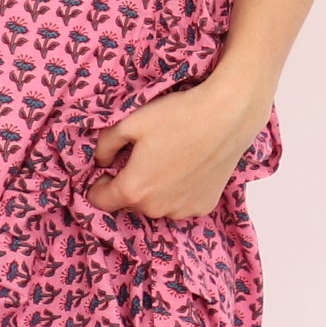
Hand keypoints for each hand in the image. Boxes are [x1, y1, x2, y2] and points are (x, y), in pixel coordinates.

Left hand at [84, 74, 269, 218]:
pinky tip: (188, 168)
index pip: (100, 201)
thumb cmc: (178, 117)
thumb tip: (101, 160)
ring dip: (155, 191)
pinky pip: (181, 204)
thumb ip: (105, 145)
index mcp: (133, 190)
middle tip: (143, 157)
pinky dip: (179, 192)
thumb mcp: (129, 123)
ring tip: (168, 161)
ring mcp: (183, 210)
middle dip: (130, 185)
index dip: (98, 185)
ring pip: (157, 205)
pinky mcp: (204, 206)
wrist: (227, 116)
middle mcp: (156, 209)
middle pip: (130, 203)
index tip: (108, 170)